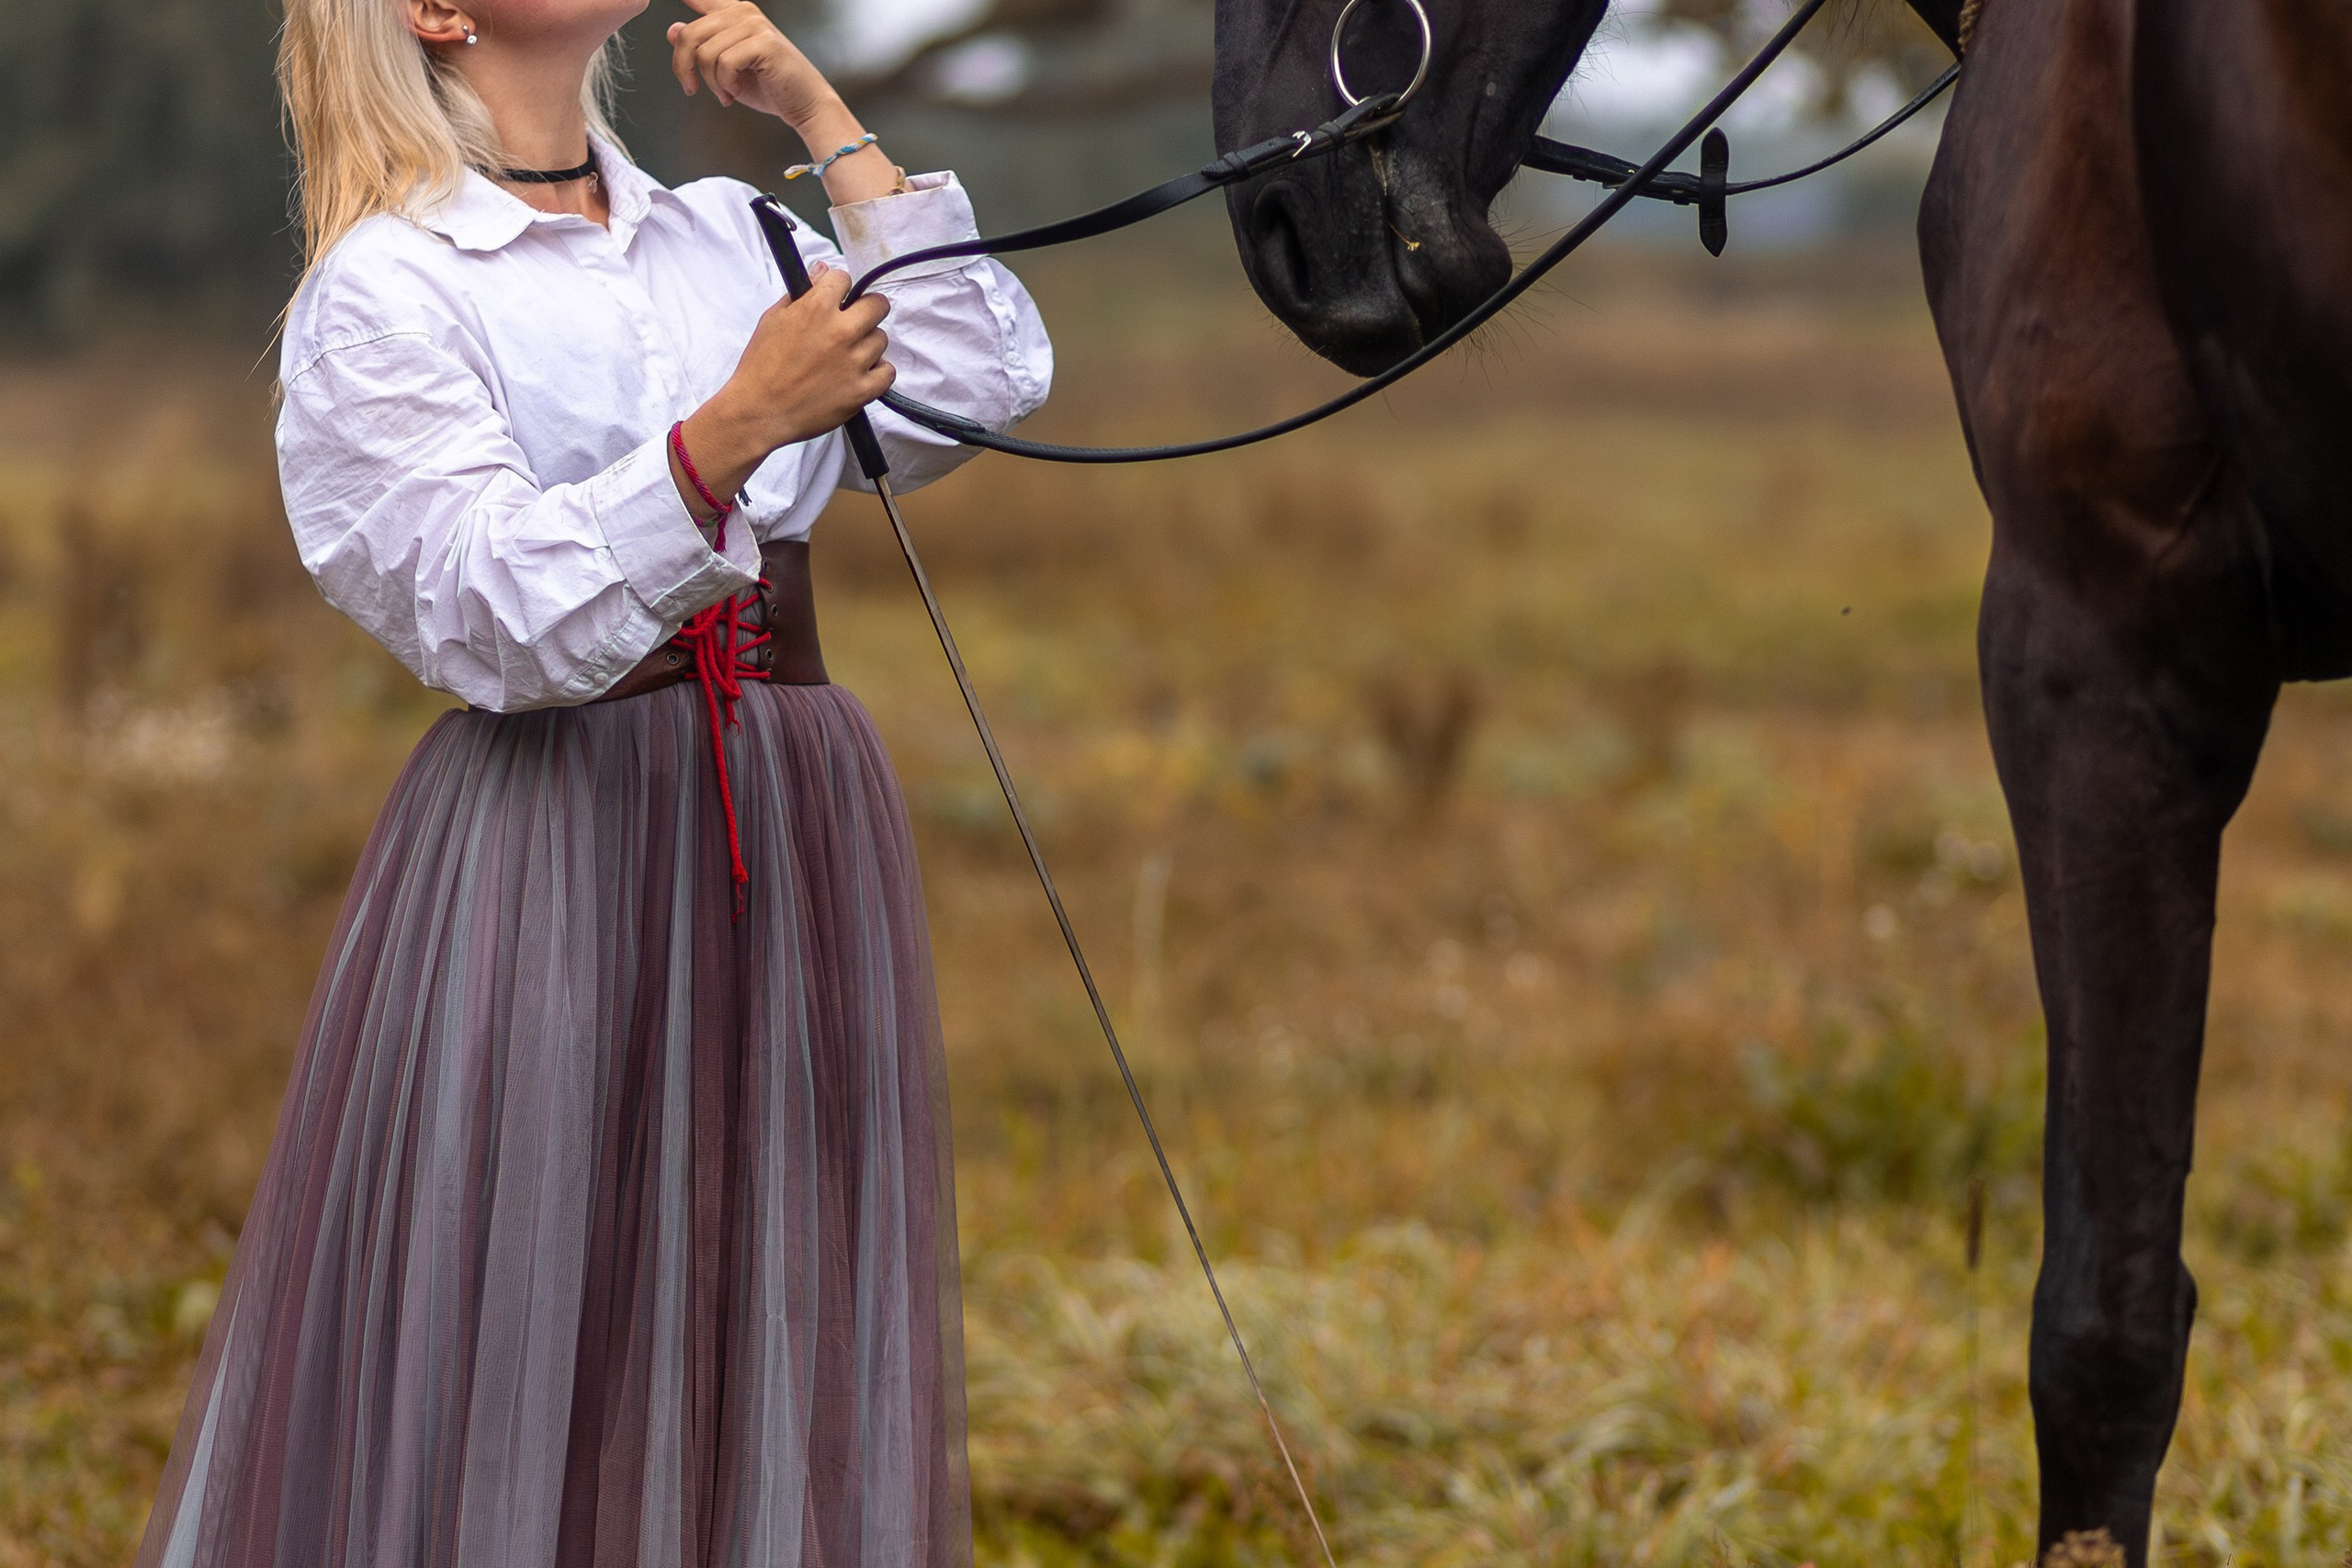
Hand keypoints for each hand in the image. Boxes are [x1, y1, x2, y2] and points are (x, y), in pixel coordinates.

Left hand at [666, 0, 834, 126]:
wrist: (804, 104)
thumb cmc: (768, 86)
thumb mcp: (725, 68)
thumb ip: (700, 47)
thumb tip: (672, 29)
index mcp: (733, 12)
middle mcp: (743, 12)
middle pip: (689, 34)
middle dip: (682, 67)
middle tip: (691, 89)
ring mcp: (754, 24)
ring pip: (705, 53)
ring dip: (710, 83)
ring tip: (725, 94)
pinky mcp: (764, 42)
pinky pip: (723, 63)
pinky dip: (725, 85)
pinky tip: (736, 91)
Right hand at [672, 265, 893, 513]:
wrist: (759, 411)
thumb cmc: (760, 365)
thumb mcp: (772, 320)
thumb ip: (800, 294)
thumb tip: (822, 271)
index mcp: (815, 309)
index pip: (843, 278)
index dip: (838, 287)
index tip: (835, 298)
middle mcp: (841, 332)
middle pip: (877, 305)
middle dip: (866, 309)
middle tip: (854, 321)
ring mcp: (854, 362)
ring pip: (881, 339)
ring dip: (867, 343)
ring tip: (848, 355)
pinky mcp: (861, 390)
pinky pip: (888, 372)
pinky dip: (878, 372)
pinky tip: (862, 373)